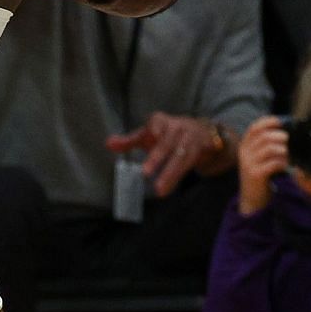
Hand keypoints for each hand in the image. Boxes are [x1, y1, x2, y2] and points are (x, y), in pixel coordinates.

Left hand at [106, 111, 227, 196]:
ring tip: (158, 190)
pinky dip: (176, 178)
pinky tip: (166, 189)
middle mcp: (177, 127)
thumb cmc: (167, 134)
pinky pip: (187, 166)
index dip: (155, 128)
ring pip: (179, 157)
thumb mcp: (148, 135)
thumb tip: (108, 144)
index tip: (150, 135)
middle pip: (167, 143)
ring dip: (169, 174)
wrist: (202, 134)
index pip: (157, 122)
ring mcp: (190, 139)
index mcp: (162, 121)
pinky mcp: (198, 151)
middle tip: (145, 172)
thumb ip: (128, 141)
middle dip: (157, 157)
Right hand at [236, 114, 290, 213]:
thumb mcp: (258, 158)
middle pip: (263, 136)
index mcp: (245, 146)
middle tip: (288, 139)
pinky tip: (286, 165)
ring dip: (283, 149)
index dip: (268, 122)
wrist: (251, 198)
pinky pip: (273, 163)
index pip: (254, 128)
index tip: (280, 121)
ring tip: (287, 154)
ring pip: (269, 148)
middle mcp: (244, 153)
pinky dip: (283, 162)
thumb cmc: (259, 175)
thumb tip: (285, 134)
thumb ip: (267, 146)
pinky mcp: (256, 174)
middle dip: (279, 135)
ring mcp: (249, 164)